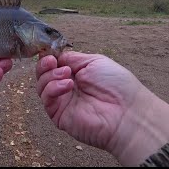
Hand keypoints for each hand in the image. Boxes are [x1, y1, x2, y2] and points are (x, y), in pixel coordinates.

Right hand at [36, 52, 168, 165]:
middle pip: (43, 74)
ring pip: (42, 86)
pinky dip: (52, 88)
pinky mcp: (59, 115)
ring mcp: (62, 101)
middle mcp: (67, 87)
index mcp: (76, 73)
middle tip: (52, 61)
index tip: (50, 53)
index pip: (54, 64)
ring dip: (50, 75)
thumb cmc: (117, 85)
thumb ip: (72, 58)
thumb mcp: (94, 61)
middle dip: (44, 65)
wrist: (127, 112)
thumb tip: (55, 56)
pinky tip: (68, 85)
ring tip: (66, 74)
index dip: (48, 57)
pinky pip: (46, 99)